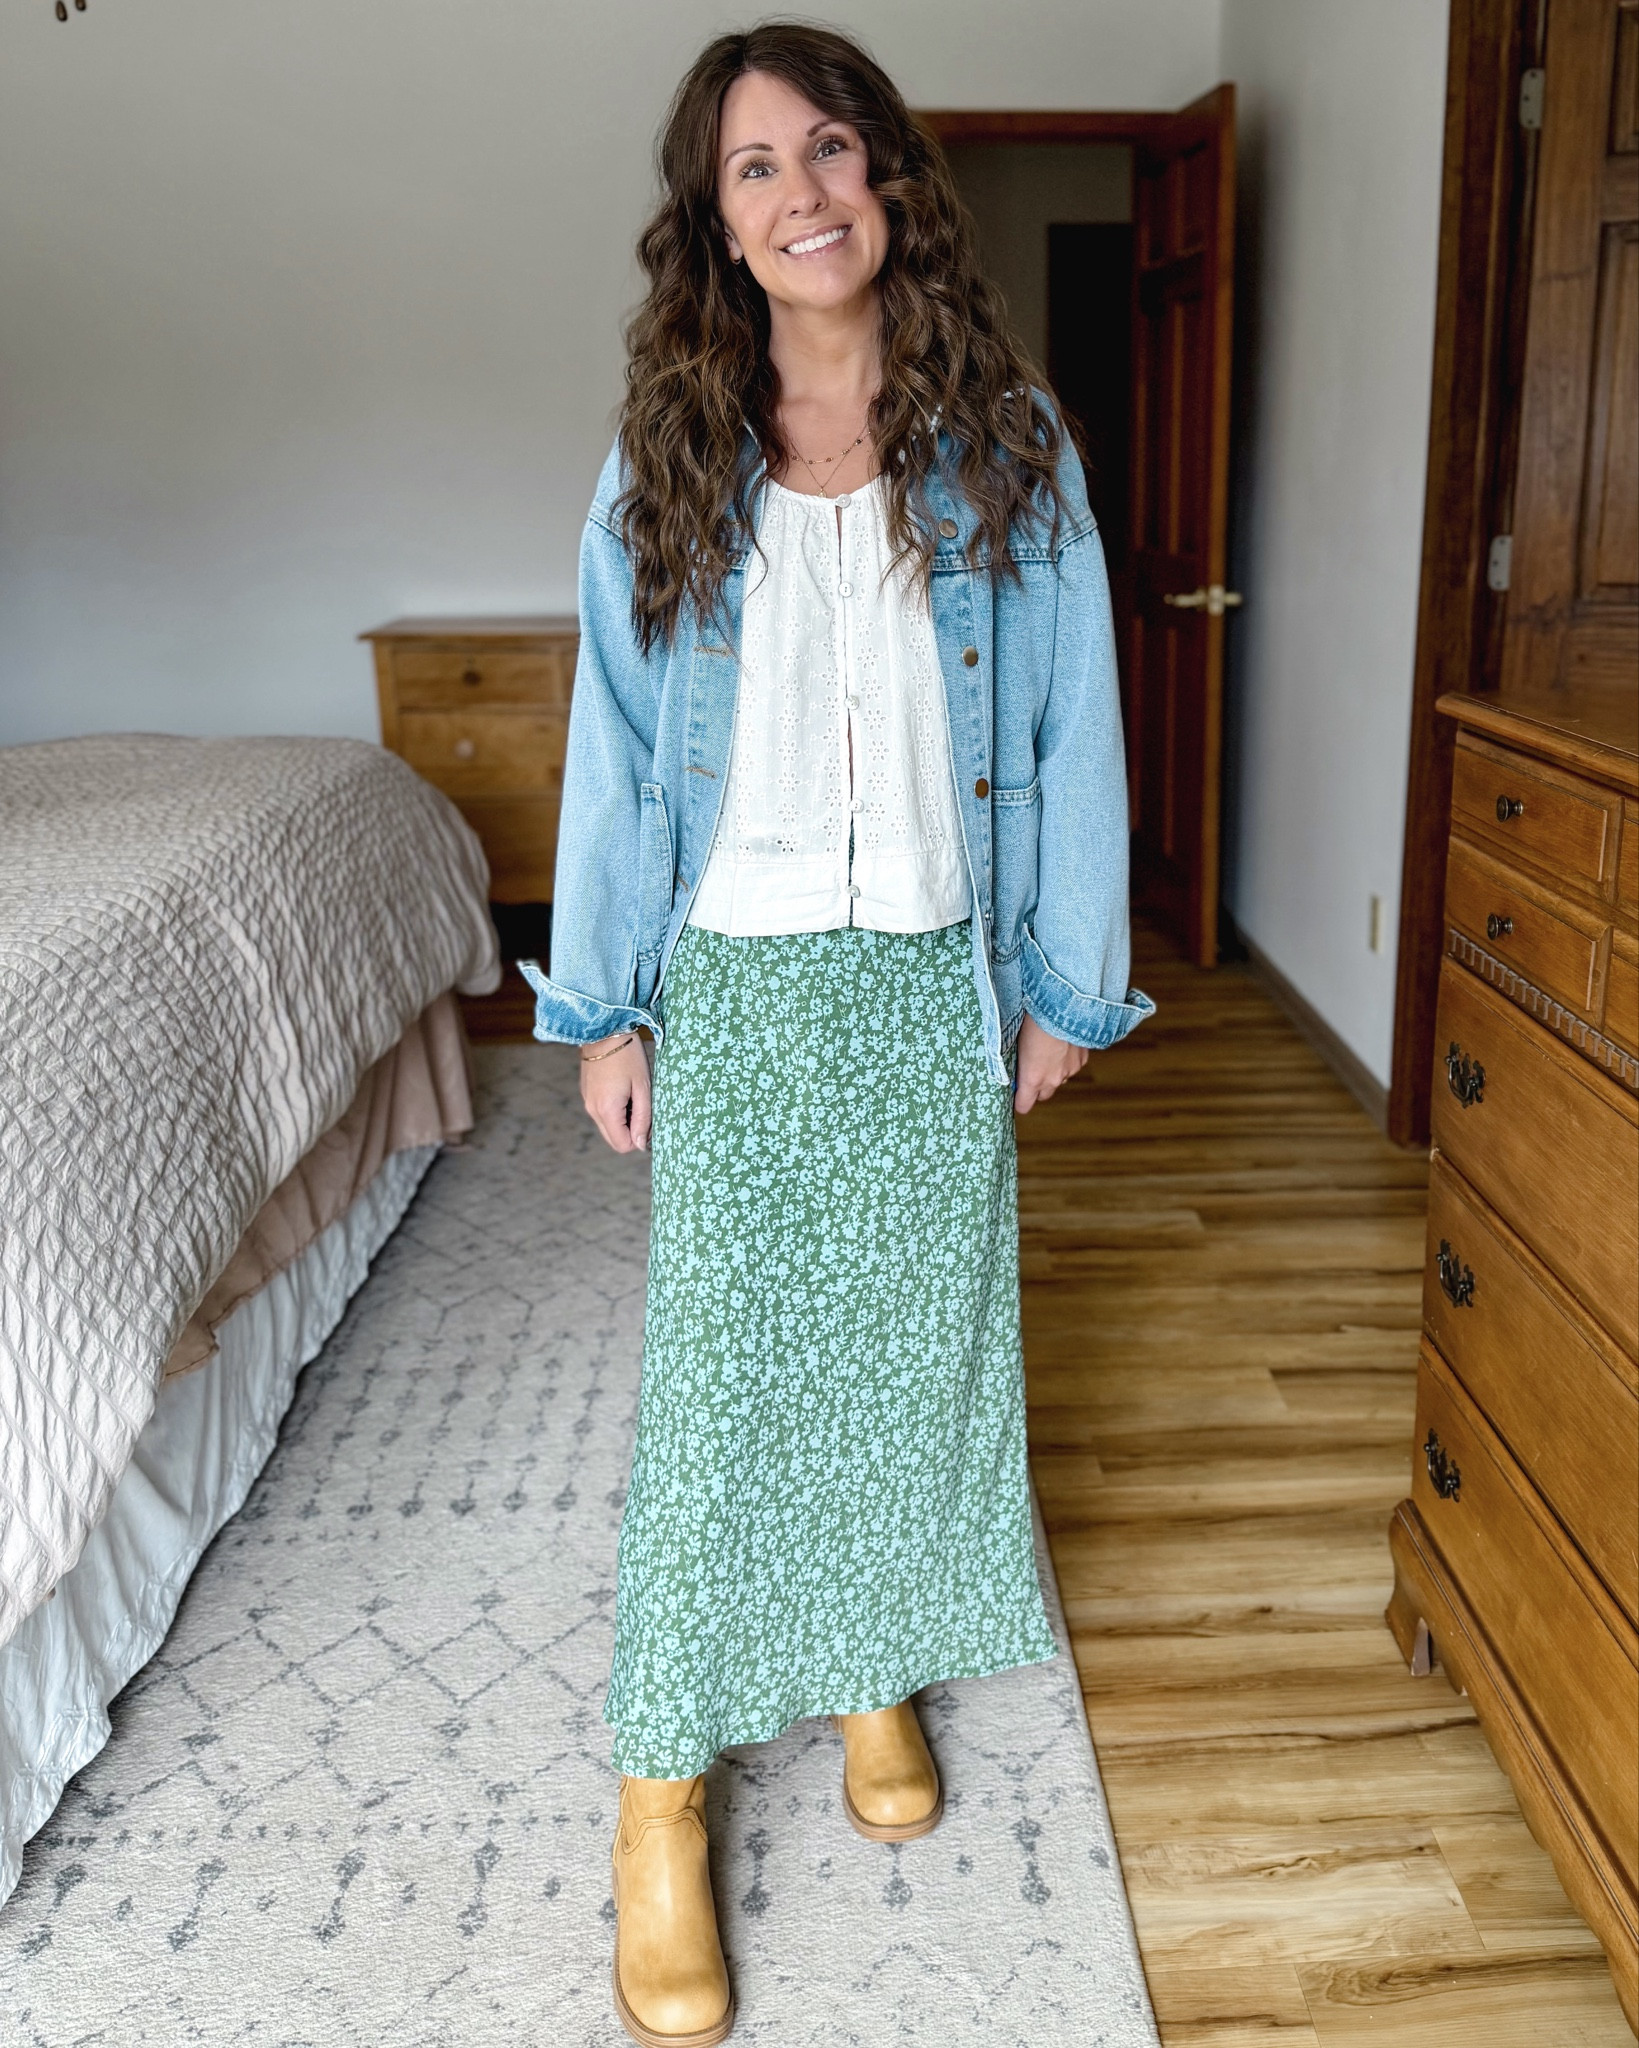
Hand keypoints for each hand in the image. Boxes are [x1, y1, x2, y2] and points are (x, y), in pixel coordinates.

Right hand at [579, 1035, 651, 1152]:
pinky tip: (622, 1088)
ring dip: (623, 1119)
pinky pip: (602, 1113)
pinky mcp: (587, 1094)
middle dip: (631, 1130)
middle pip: (614, 1140)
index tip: (648, 1118)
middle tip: (642, 1105)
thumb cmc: (628, 1056)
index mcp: (607, 1110)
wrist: (604, 1030)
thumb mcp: (643, 1087)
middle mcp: (593, 1110)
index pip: (622, 1146)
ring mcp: (587, 1102)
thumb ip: (642, 1118)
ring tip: (633, 1094)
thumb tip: (640, 1145)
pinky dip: (614, 1109)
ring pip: (608, 1127)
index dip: (639, 1139)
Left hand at [1014, 1015, 1087, 1114]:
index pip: (1024, 1106)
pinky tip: (1062, 1044)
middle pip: (1043, 1096)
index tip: (1016, 1094)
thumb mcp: (1017, 1044)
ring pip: (1059, 1080)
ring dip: (1053, 1072)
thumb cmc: (1033, 1021)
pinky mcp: (1082, 1061)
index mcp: (1032, 1078)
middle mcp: (1052, 1079)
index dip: (1019, 1101)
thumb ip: (1019, 1064)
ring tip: (1048, 1051)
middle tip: (1030, 1070)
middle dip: (1037, 1088)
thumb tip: (1017, 1071)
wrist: (1062, 1006)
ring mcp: (1069, 1071)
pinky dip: (1066, 1060)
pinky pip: (1072, 1067)